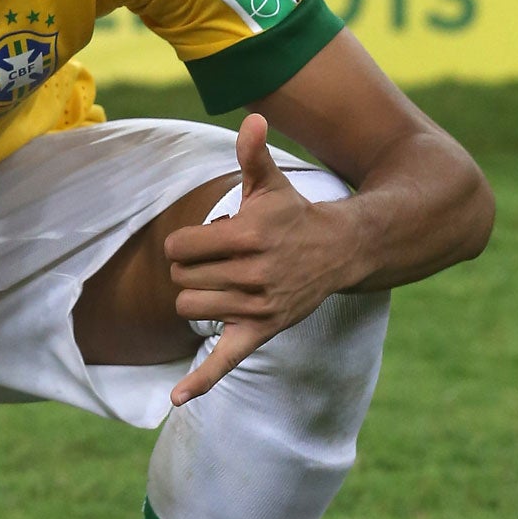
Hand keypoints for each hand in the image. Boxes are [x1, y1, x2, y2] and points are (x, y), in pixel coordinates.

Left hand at [164, 114, 351, 406]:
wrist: (341, 251)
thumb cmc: (293, 214)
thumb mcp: (271, 183)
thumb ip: (252, 154)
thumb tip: (252, 117)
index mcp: (248, 236)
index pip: (179, 248)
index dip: (183, 244)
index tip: (205, 241)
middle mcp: (255, 273)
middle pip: (181, 280)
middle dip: (192, 270)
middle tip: (220, 262)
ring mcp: (260, 306)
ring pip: (192, 309)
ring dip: (198, 297)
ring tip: (224, 284)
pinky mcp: (264, 331)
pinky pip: (227, 361)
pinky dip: (201, 381)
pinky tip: (176, 400)